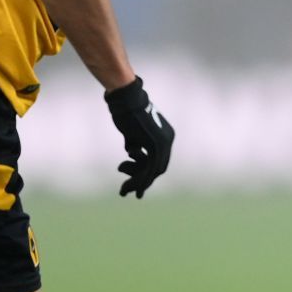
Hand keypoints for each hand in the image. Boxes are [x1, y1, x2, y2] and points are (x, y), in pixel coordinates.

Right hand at [104, 76, 174, 197]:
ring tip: (123, 190)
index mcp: (167, 136)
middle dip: (143, 182)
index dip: (147, 174)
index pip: (159, 161)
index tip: (135, 183)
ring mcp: (163, 143)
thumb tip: (132, 152)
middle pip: (158, 168)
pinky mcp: (154, 146)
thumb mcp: (133, 131)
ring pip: (152, 172)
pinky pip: (148, 170)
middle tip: (128, 191)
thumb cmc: (126, 112)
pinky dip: (138, 180)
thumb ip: (136, 143)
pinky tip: (126, 187)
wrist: (126, 100)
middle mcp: (168, 140)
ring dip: (137, 184)